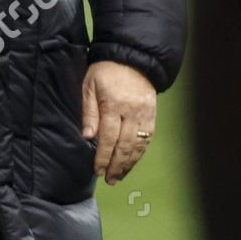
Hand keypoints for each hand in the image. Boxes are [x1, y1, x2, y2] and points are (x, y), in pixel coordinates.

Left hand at [81, 60, 156, 183]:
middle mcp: (131, 113)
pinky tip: (131, 163)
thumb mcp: (89, 85)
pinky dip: (139, 154)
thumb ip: (89, 111)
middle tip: (109, 180)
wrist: (132, 58)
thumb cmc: (105, 72)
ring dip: (128, 164)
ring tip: (118, 177)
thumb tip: (88, 136)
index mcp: (113, 105)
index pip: (109, 137)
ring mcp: (145, 115)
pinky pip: (147, 140)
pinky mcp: (152, 116)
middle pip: (125, 146)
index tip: (97, 170)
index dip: (103, 156)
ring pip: (137, 146)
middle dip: (116, 166)